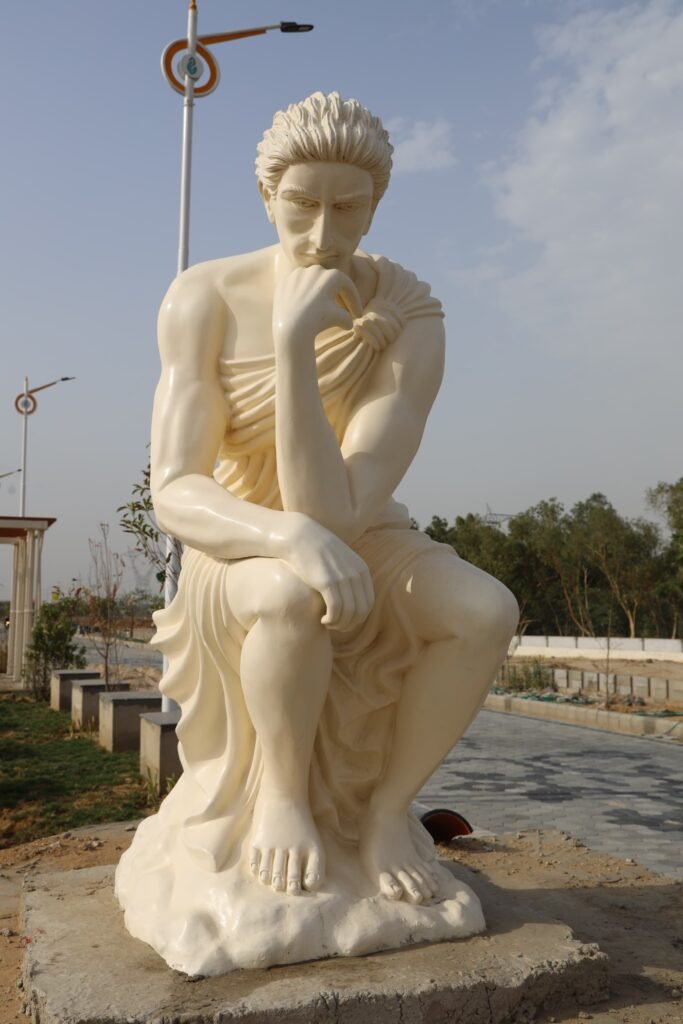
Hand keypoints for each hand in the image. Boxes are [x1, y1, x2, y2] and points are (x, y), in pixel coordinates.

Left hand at [272, 266, 362, 350]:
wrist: (291, 328)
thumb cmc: (318, 321)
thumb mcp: (339, 319)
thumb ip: (346, 317)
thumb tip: (348, 322)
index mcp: (332, 275)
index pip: (347, 287)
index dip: (354, 301)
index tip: (357, 315)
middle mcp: (315, 269)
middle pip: (330, 282)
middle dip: (338, 295)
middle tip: (342, 309)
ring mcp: (298, 274)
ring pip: (313, 282)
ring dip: (319, 293)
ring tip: (321, 306)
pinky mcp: (284, 282)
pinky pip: (298, 287)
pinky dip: (303, 295)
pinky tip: (304, 306)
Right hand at [283, 513, 373, 631]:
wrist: (299, 536)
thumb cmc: (316, 551)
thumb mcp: (340, 560)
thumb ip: (349, 575)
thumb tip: (352, 597)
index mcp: (362, 570)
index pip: (368, 603)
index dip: (357, 618)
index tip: (343, 620)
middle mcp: (356, 574)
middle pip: (361, 611)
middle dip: (349, 624)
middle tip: (335, 626)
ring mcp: (343, 578)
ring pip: (349, 613)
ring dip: (339, 624)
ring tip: (327, 623)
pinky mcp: (327, 582)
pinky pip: (336, 610)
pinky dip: (332, 620)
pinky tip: (323, 620)